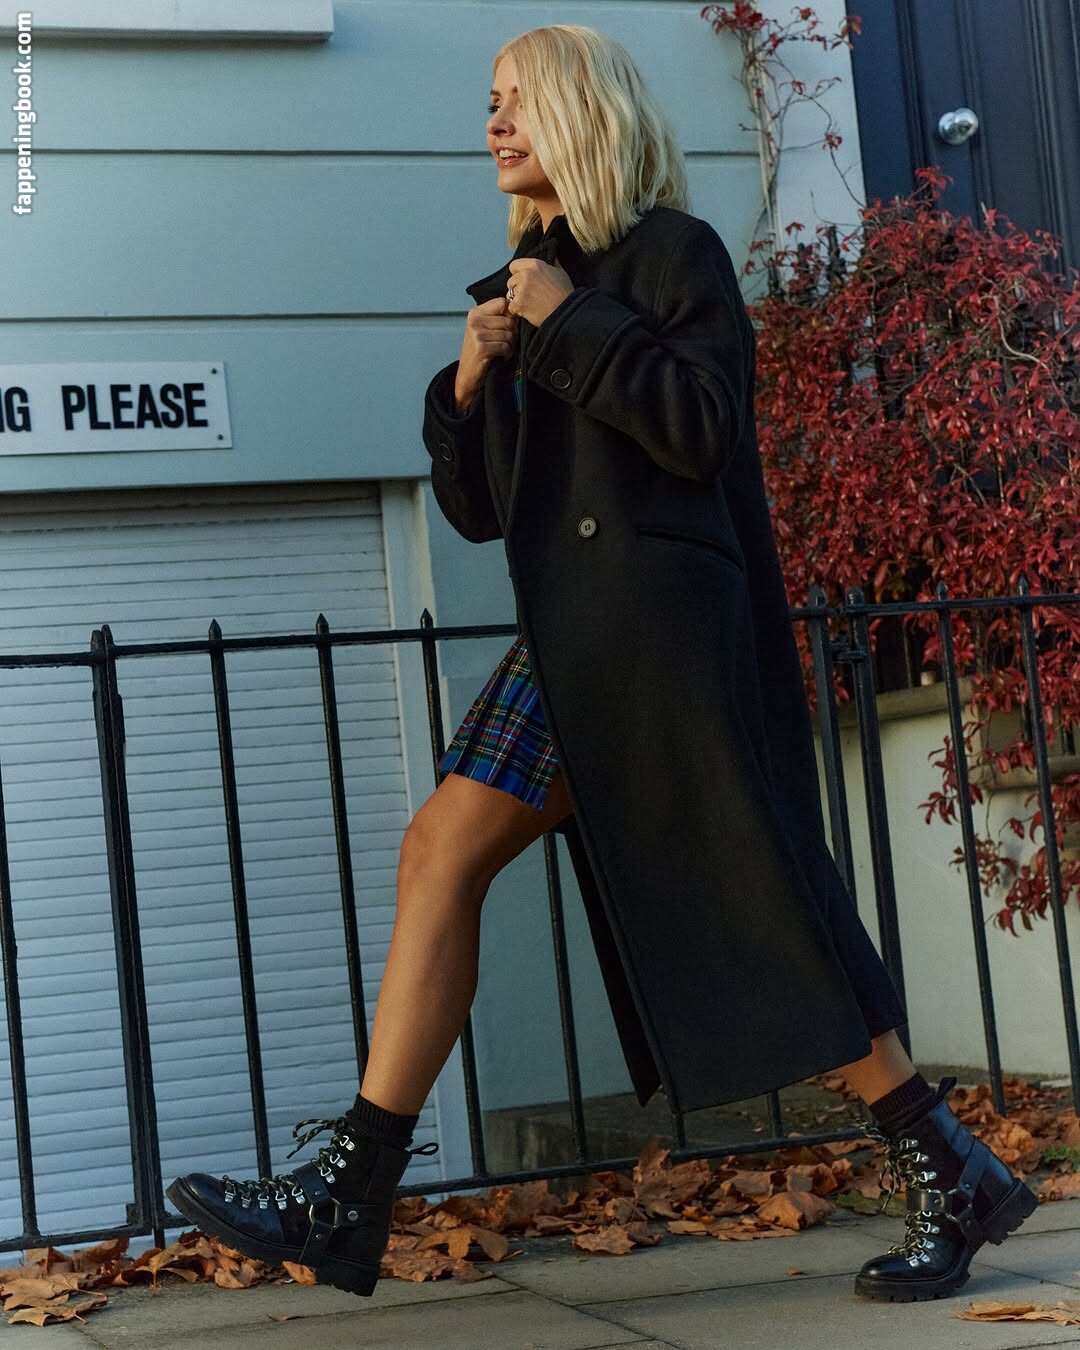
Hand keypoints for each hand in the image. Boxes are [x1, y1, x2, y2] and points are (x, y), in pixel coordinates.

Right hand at [455, 296, 518, 411]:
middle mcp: (475, 321)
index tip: (506, 327)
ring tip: (502, 351)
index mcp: (475, 313)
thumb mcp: (483, 330)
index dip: (510, 314)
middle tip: (506, 343)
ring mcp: (477, 334)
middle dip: (512, 333)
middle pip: (509, 320)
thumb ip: (496, 318)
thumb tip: (517, 309)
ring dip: (510, 345)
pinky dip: (507, 354)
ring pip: (509, 334)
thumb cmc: (479, 352)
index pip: (503, 302)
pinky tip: (501, 357)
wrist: (467, 375)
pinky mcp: (481, 348)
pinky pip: (505, 346)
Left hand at [506, 257, 575, 327]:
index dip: (518, 274)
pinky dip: (518, 311)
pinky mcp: (518, 304)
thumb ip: (552, 263)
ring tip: (531, 304)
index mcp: (535, 264)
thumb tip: (551, 256)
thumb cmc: (564, 294)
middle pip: (511, 281)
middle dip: (518, 288)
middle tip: (530, 295)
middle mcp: (526, 274)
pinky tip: (528, 311)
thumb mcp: (560, 272)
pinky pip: (511, 307)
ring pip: (510, 294)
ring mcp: (521, 289)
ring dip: (517, 299)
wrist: (565, 313)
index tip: (523, 281)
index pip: (514, 266)